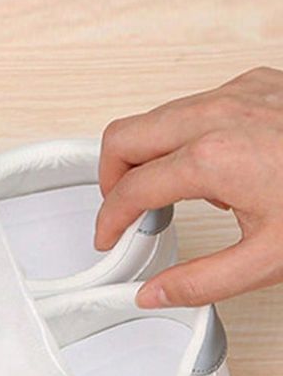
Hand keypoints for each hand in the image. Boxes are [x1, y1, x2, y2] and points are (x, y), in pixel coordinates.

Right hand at [95, 66, 282, 305]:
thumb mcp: (270, 259)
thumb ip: (202, 281)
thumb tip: (157, 293)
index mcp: (212, 159)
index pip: (131, 189)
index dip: (110, 220)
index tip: (109, 236)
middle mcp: (218, 114)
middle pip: (124, 136)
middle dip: (111, 177)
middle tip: (122, 209)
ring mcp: (238, 91)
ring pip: (157, 115)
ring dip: (148, 154)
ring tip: (166, 193)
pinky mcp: (257, 82)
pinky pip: (197, 102)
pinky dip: (186, 133)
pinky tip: (212, 166)